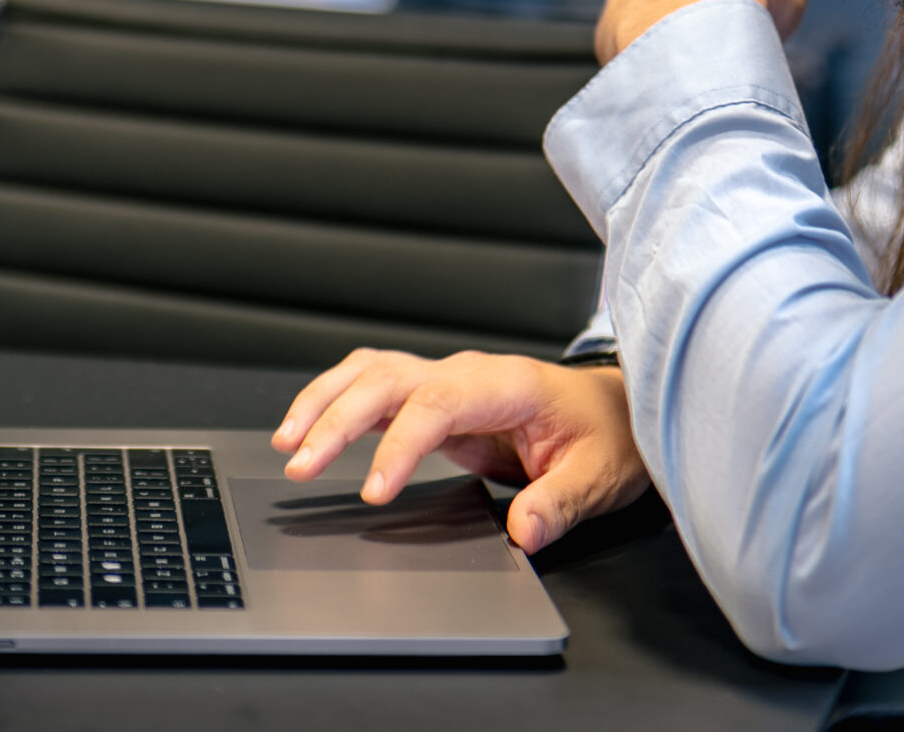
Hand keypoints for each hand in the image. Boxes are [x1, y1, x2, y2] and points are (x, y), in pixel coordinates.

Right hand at [271, 349, 649, 553]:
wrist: (615, 411)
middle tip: (301, 464)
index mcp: (509, 385)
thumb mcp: (599, 475)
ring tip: (287, 443)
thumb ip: (560, 502)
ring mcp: (449, 381)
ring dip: (324, 401)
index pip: (438, 404)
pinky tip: (308, 429)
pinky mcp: (436, 397)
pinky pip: (377, 386)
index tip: (374, 492)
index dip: (399, 445)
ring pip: (372, 373)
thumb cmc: (609, 435)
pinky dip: (336, 401)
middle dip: (338, 419)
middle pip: (389, 379)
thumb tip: (524, 531)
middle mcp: (470, 374)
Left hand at [596, 0, 808, 62]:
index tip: (748, 22)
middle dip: (693, 11)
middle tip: (717, 45)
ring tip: (694, 70)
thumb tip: (765, 27)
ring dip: (665, 40)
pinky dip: (646, 69)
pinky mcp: (607, 27)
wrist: (706, 16)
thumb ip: (774, 0)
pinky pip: (627, 52)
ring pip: (645, 18)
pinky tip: (669, 85)